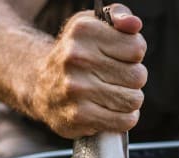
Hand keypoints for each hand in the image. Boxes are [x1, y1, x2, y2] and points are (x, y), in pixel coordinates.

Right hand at [29, 3, 146, 137]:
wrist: (40, 85)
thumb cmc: (76, 54)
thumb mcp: (93, 25)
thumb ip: (118, 16)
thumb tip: (134, 25)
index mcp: (84, 32)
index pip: (137, 48)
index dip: (134, 55)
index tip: (120, 56)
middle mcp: (77, 58)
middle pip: (138, 76)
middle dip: (133, 79)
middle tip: (115, 78)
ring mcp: (77, 89)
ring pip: (133, 100)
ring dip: (130, 100)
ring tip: (113, 94)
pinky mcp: (79, 116)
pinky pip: (124, 121)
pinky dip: (124, 118)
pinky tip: (111, 110)